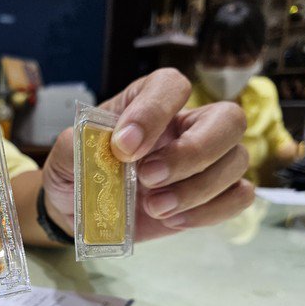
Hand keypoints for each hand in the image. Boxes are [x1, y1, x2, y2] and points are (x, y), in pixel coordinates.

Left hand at [42, 68, 253, 241]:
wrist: (82, 214)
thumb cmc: (77, 174)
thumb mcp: (64, 158)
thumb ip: (76, 146)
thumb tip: (102, 142)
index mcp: (148, 101)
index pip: (171, 86)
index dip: (154, 112)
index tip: (124, 147)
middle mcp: (185, 124)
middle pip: (228, 118)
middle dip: (192, 152)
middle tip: (147, 178)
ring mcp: (205, 160)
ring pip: (237, 160)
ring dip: (197, 189)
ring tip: (152, 207)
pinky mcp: (212, 195)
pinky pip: (240, 196)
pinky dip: (210, 211)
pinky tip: (172, 219)